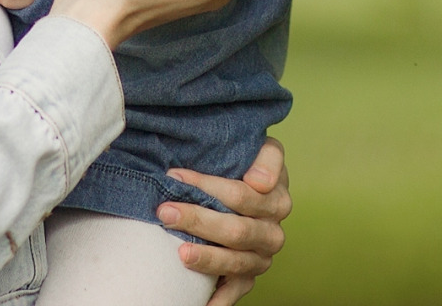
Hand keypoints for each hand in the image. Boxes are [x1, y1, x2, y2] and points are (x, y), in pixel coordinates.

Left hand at [156, 138, 292, 305]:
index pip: (242, 195)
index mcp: (277, 200)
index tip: (175, 176)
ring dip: (206, 257)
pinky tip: (201, 304)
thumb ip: (267, 157)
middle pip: (236, 230)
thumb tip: (259, 181)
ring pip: (235, 262)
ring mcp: (260, 259)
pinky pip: (234, 292)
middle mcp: (272, 232)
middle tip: (165, 212)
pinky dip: (217, 300)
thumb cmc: (249, 167)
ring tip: (180, 251)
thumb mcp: (264, 150)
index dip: (208, 186)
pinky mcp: (247, 279)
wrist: (256, 191)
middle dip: (198, 220)